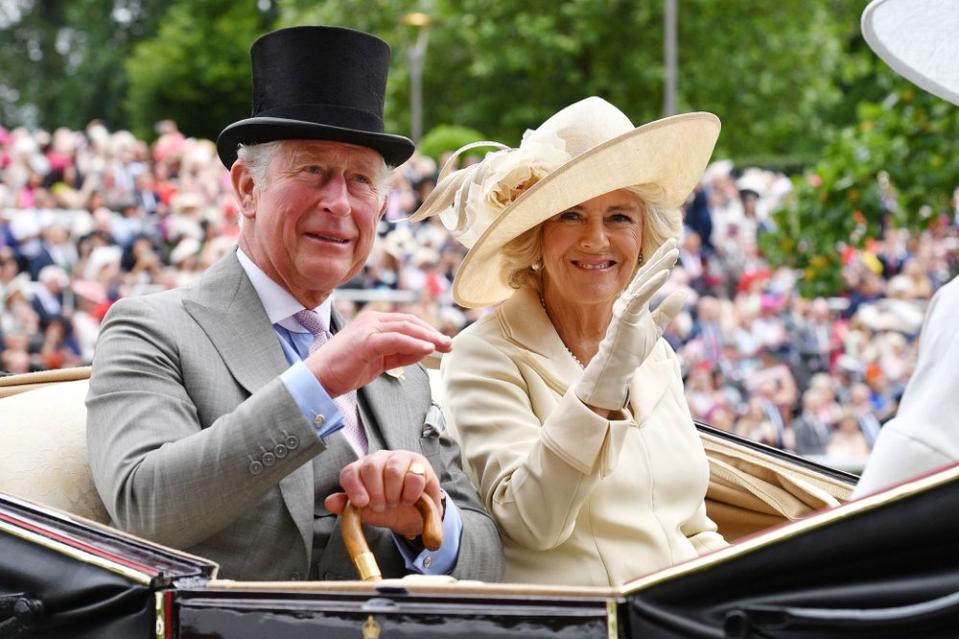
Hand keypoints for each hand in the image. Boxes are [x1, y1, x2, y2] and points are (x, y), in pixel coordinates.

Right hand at [304, 311, 451, 396]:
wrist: (318, 379)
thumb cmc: (345, 370)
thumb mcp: (379, 360)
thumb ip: (400, 354)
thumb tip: (424, 350)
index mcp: (373, 321)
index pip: (407, 322)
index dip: (427, 331)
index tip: (443, 342)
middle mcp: (371, 319)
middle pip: (410, 322)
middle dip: (432, 333)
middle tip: (449, 344)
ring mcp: (368, 328)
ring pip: (406, 328)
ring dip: (429, 337)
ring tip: (444, 346)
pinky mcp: (367, 340)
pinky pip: (397, 339)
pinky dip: (415, 343)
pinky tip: (428, 349)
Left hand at [325, 451, 442, 537]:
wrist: (416, 517)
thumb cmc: (389, 511)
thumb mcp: (367, 514)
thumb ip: (349, 508)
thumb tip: (330, 502)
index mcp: (361, 470)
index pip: (350, 472)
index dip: (354, 488)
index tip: (362, 503)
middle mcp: (379, 459)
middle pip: (371, 467)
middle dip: (376, 493)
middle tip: (381, 507)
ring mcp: (399, 458)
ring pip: (392, 470)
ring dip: (394, 494)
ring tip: (396, 503)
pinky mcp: (419, 462)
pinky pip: (413, 476)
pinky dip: (411, 493)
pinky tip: (410, 498)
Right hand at [574, 238, 685, 410]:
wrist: (618, 366)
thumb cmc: (632, 348)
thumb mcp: (657, 326)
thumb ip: (668, 310)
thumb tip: (683, 293)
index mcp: (636, 300)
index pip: (650, 277)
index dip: (661, 262)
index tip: (674, 248)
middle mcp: (629, 299)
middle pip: (647, 273)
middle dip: (661, 256)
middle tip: (674, 241)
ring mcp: (626, 306)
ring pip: (644, 281)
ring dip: (659, 265)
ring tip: (673, 252)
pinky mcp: (625, 315)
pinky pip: (640, 296)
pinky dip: (652, 284)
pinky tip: (664, 274)